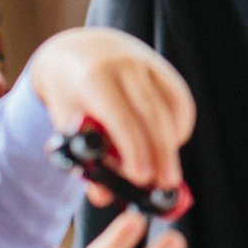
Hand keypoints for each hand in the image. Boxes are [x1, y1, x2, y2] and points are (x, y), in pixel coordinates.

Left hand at [29, 28, 194, 198]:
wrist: (80, 49)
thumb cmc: (71, 97)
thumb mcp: (67, 125)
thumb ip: (85, 159)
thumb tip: (103, 197)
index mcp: (93, 79)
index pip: (119, 117)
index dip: (133, 149)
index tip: (141, 178)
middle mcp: (124, 66)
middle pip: (152, 113)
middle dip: (162, 152)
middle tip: (167, 184)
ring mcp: (147, 63)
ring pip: (171, 107)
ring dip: (172, 143)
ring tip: (168, 173)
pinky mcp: (164, 68)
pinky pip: (180, 100)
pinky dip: (180, 127)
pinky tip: (171, 144)